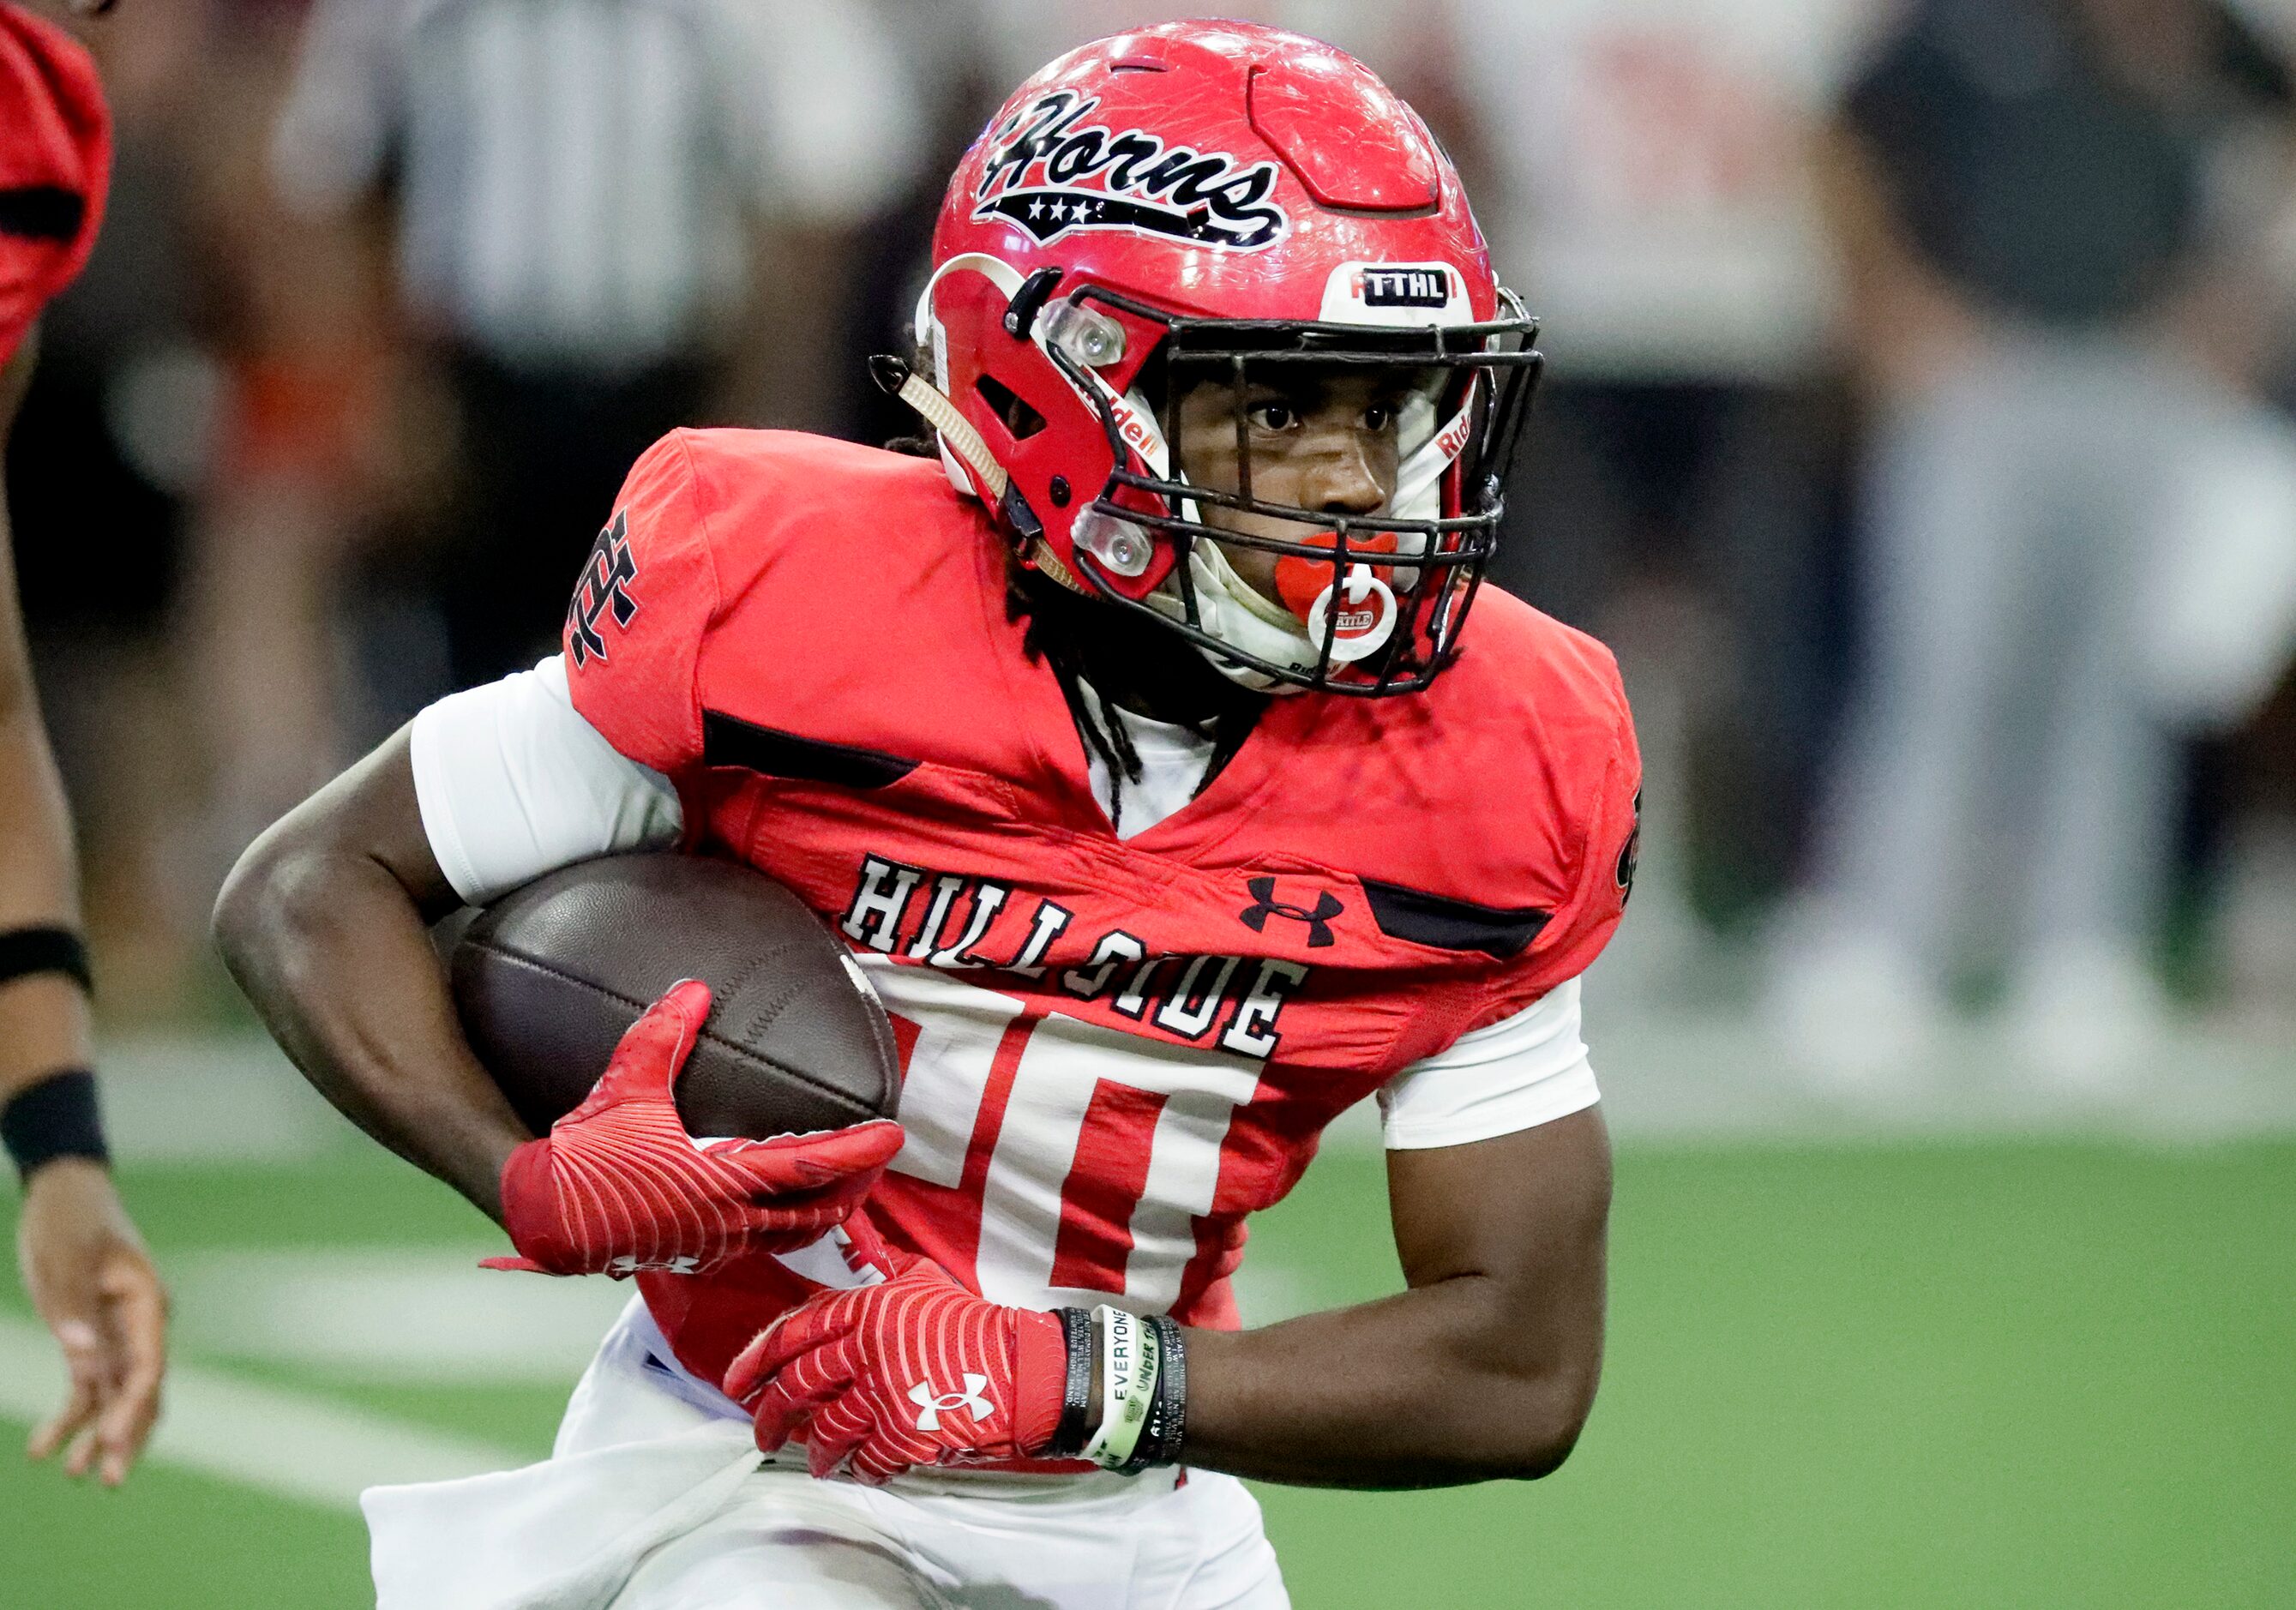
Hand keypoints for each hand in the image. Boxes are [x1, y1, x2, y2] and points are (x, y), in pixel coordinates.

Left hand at [16, 1158, 167, 1484]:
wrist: (65, 1195)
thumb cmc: (70, 1221)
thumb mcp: (63, 1259)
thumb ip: (73, 1306)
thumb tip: (81, 1355)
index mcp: (147, 1302)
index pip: (149, 1364)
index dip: (132, 1406)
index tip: (111, 1441)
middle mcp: (140, 1324)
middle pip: (142, 1391)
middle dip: (126, 1436)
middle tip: (106, 1480)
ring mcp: (117, 1334)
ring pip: (117, 1396)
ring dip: (97, 1434)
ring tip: (74, 1475)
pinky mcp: (91, 1339)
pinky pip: (87, 1387)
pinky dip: (71, 1416)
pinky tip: (44, 1447)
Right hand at [485, 979, 902, 1276]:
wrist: (542, 1216)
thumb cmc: (583, 1157)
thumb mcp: (625, 1087)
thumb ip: (662, 1035)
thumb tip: (694, 989)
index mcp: (719, 1183)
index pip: (808, 1168)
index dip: (857, 1152)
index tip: (892, 1135)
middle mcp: (726, 1222)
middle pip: (815, 1214)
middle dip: (854, 1188)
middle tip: (879, 1163)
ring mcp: (713, 1245)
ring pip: (789, 1236)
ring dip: (823, 1211)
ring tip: (844, 1185)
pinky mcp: (696, 1255)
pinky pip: (759, 1244)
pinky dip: (786, 1225)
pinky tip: (782, 1206)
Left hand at [725, 1250, 1067, 1483]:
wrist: (1025, 1368)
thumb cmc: (974, 1323)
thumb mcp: (922, 1279)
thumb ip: (880, 1267)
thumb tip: (849, 1236)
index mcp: (868, 1309)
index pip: (795, 1334)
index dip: (757, 1360)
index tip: (736, 1382)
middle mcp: (868, 1350)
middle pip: (799, 1387)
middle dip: (771, 1416)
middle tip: (762, 1434)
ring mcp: (885, 1394)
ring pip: (827, 1429)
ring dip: (816, 1451)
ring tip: (816, 1461)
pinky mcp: (906, 1434)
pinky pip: (866, 1458)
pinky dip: (859, 1468)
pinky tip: (859, 1470)